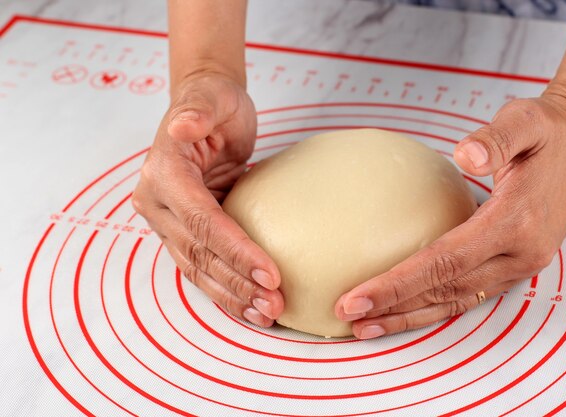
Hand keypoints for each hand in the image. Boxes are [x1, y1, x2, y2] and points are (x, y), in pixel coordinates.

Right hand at [133, 71, 283, 326]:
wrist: (205, 110)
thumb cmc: (213, 102)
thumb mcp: (211, 97)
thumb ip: (197, 112)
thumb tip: (182, 126)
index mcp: (163, 173)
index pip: (201, 220)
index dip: (234, 249)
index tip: (269, 273)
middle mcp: (158, 203)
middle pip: (199, 252)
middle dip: (236, 282)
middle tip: (273, 303)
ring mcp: (168, 221)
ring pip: (198, 268)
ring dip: (231, 295)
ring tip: (265, 314)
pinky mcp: (184, 231)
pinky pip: (203, 265)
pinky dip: (226, 287)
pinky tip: (250, 305)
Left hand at [335, 85, 565, 338]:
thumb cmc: (551, 132)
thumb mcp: (528, 120)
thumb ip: (497, 139)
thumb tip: (467, 155)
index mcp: (517, 221)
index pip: (445, 262)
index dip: (398, 283)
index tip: (357, 297)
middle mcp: (520, 253)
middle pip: (445, 291)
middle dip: (393, 307)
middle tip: (347, 315)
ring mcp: (519, 265)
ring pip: (456, 301)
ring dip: (409, 316)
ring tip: (366, 326)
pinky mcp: (514, 265)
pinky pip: (467, 293)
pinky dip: (432, 306)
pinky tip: (405, 310)